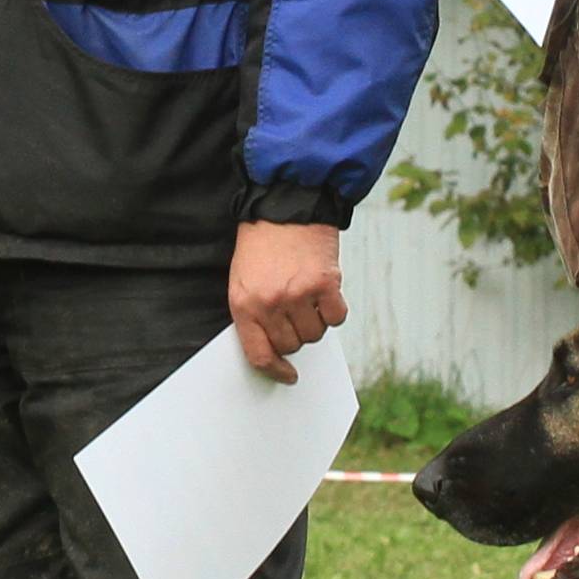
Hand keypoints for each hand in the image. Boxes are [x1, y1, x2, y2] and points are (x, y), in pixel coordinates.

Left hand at [229, 219, 347, 381]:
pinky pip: (336, 317)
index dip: (275, 370)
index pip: (259, 354)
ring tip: (307, 296)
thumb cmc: (261, 243)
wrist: (286, 203)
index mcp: (244, 304)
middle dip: (295, 335)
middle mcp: (270, 303)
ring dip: (315, 322)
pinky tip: (325, 293)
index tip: (287, 374)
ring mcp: (299, 294)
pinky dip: (334, 310)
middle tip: (295, 313)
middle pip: (291, 346)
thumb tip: (275, 347)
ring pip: (315, 335)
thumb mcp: (242, 279)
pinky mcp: (326, 283)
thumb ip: (254, 313)